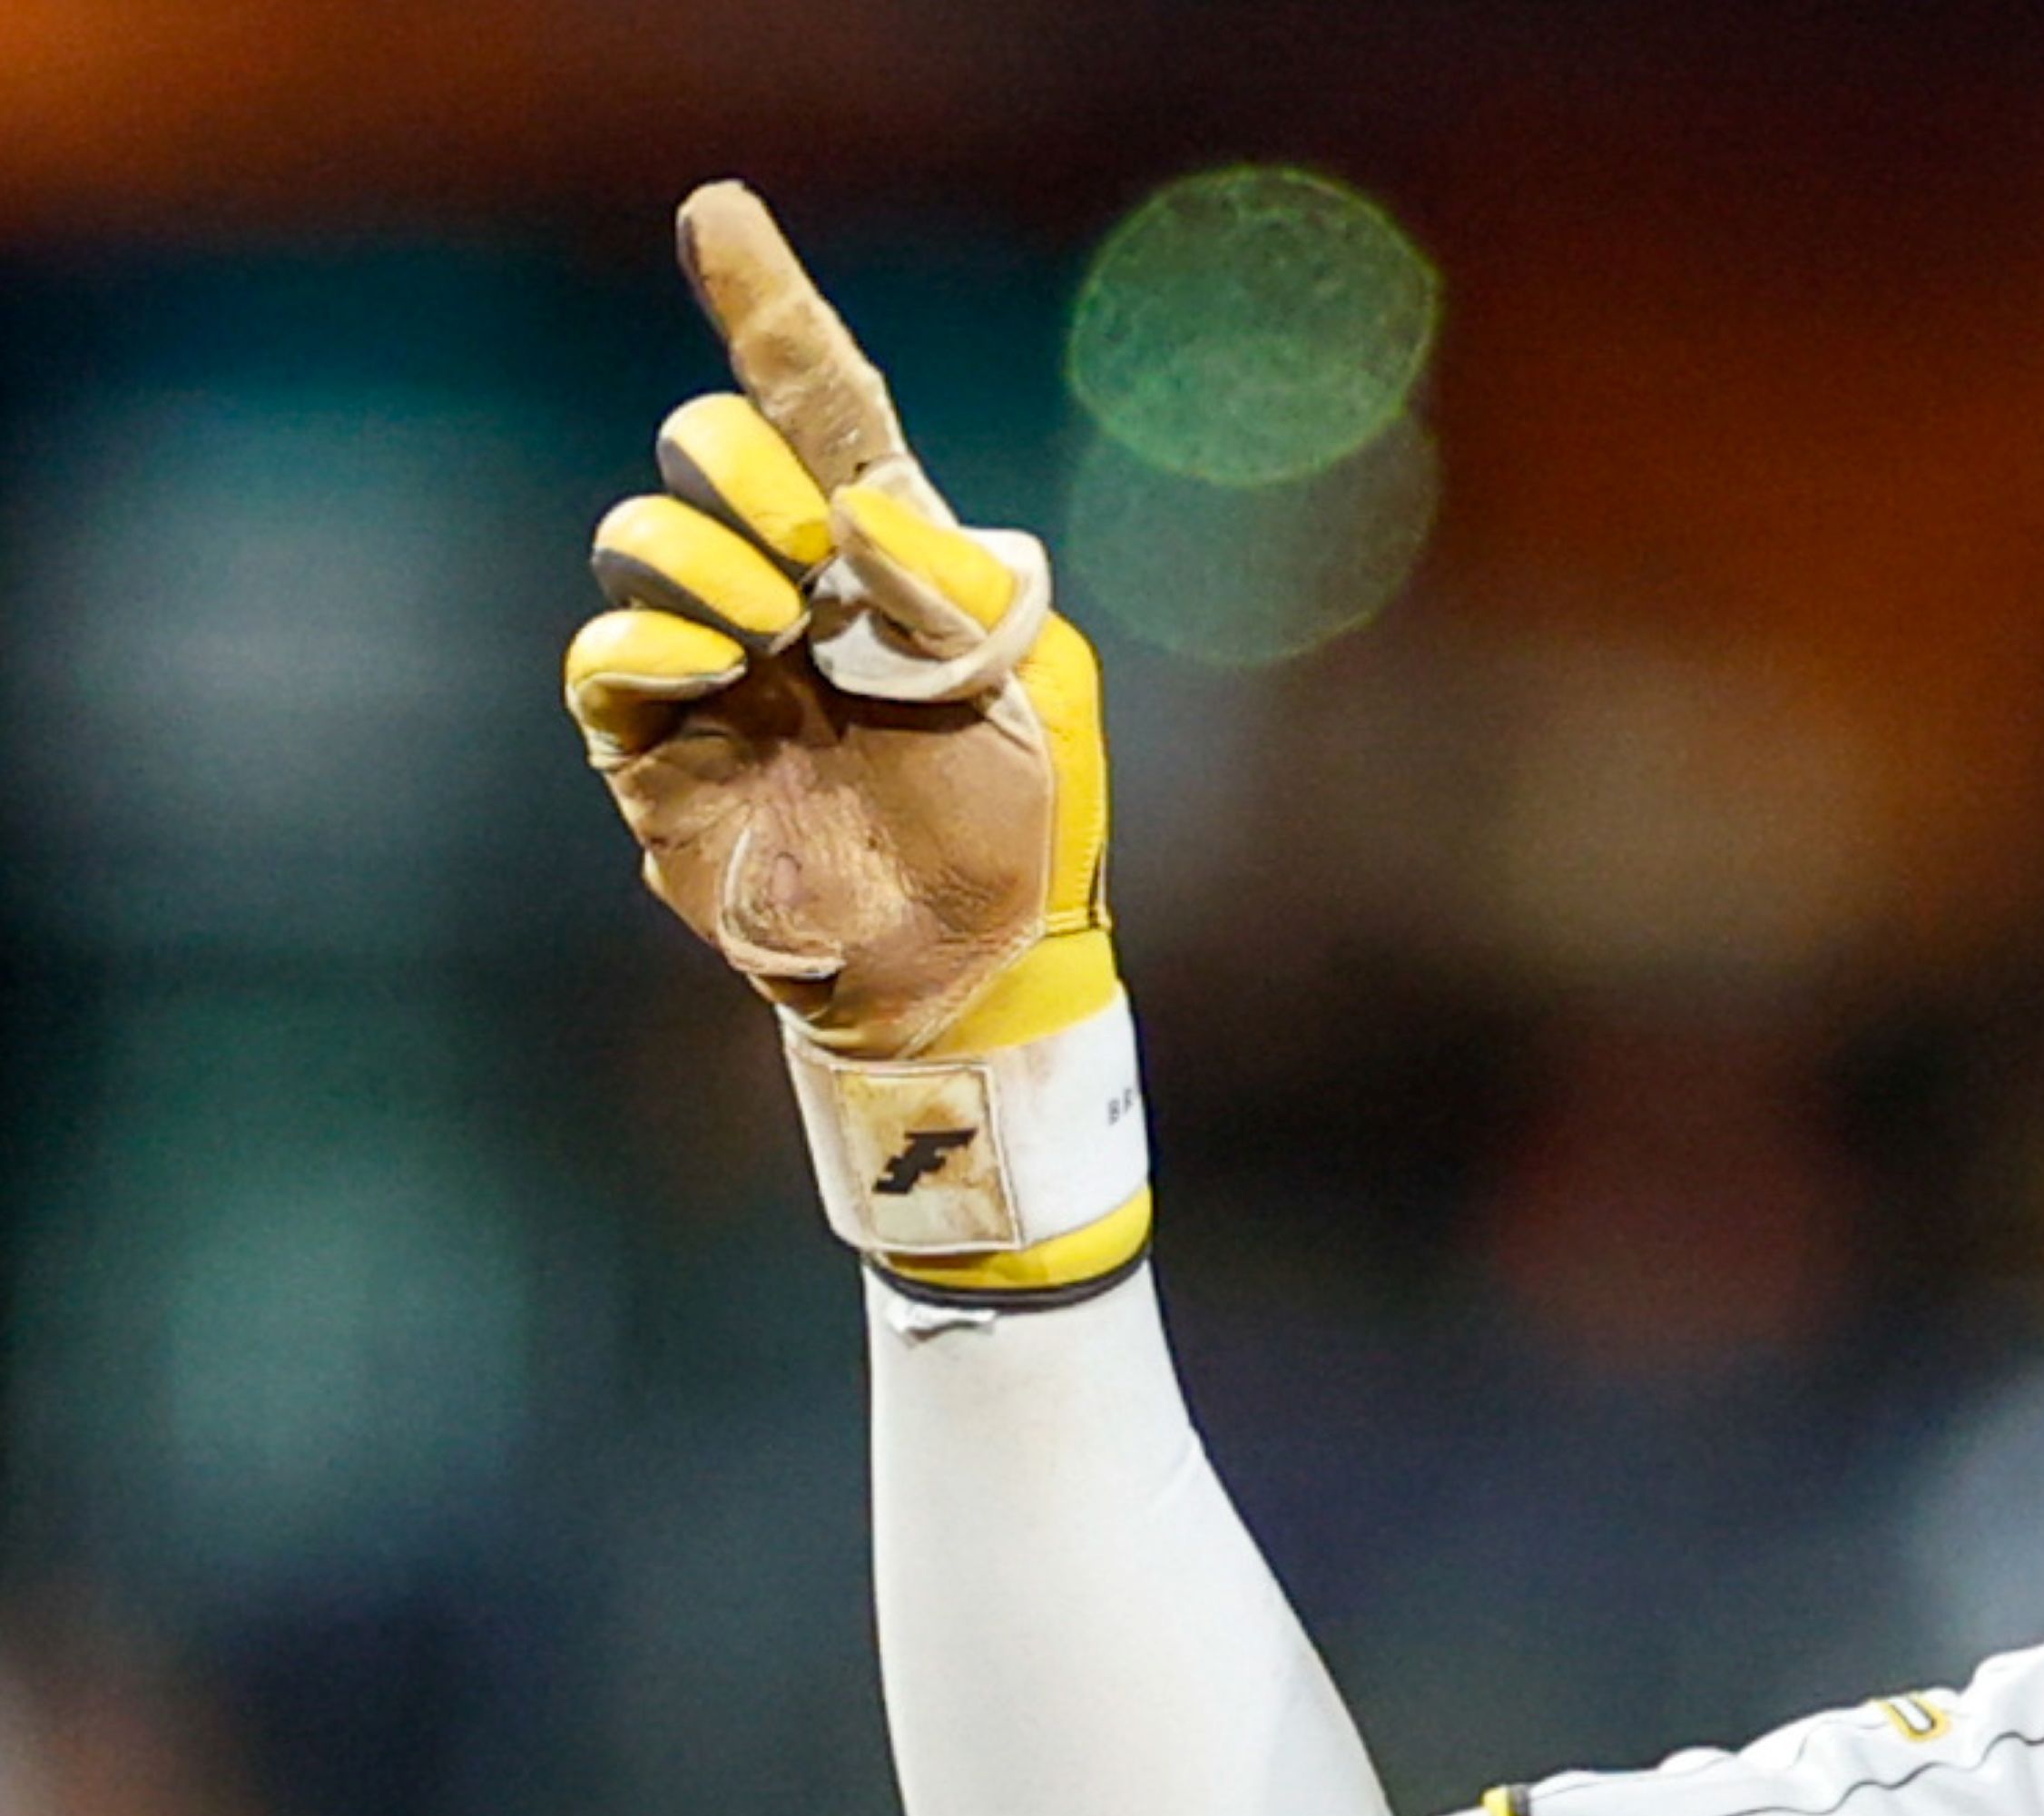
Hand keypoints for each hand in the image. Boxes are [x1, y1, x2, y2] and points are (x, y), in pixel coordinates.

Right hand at [563, 182, 1108, 1067]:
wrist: (976, 971)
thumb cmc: (1023, 832)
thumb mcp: (1037, 693)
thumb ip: (965, 588)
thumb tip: (857, 509)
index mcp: (888, 561)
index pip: (819, 407)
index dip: (768, 308)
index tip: (718, 215)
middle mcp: (789, 591)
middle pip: (709, 450)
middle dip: (741, 466)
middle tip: (812, 554)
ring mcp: (716, 664)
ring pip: (641, 536)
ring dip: (701, 555)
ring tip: (772, 630)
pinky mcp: (655, 747)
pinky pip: (604, 653)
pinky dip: (646, 639)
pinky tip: (716, 668)